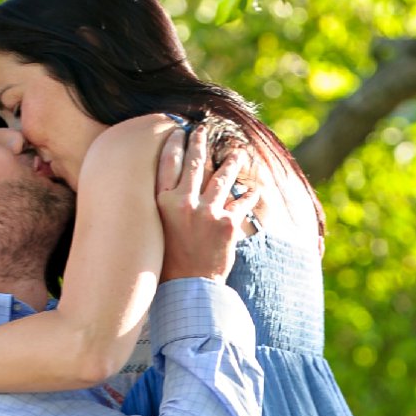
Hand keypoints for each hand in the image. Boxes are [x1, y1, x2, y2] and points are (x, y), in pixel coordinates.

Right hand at [156, 119, 264, 283]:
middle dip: (200, 142)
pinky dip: (250, 196)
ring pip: (221, 178)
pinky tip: (256, 188)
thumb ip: (167, 205)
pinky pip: (242, 202)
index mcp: (162, 203)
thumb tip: (176, 186)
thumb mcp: (159, 228)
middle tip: (203, 129)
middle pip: (194, 163)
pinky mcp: (227, 224)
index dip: (174, 144)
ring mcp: (206, 213)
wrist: (188, 287)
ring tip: (238, 152)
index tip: (180, 131)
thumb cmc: (170, 260)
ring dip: (231, 162)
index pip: (167, 164)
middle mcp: (183, 203)